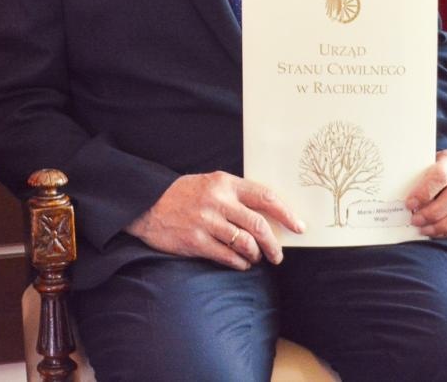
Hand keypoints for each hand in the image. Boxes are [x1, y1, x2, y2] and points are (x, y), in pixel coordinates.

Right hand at [125, 171, 302, 270]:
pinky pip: (228, 257)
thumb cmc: (184, 195)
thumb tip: (269, 215)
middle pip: (259, 225)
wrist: (147, 204)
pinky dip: (240, 263)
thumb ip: (236, 195)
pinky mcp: (196, 241)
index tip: (299, 227)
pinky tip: (241, 263)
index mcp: (224, 183)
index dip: (286, 213)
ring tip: (255, 258)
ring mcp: (206, 222)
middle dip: (275, 245)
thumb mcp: (210, 184)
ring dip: (256, 255)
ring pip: (246, 243)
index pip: (265, 197)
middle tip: (278, 255)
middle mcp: (217, 201)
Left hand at [405, 149, 446, 238]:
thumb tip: (396, 194)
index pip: (441, 174)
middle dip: (432, 212)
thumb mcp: (425, 165)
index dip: (424, 191)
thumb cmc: (433, 170)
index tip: (409, 204)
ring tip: (424, 229)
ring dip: (443, 225)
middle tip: (415, 220)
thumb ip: (415, 176)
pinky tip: (436, 232)